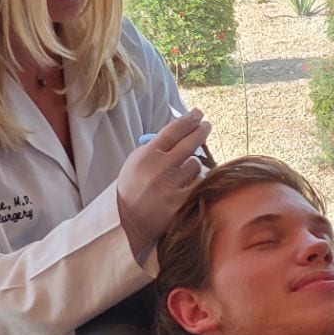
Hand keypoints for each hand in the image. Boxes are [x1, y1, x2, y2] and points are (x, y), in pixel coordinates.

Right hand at [116, 109, 210, 255]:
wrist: (127, 222)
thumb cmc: (133, 188)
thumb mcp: (135, 162)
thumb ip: (154, 146)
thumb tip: (181, 130)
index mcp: (146, 156)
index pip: (172, 131)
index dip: (188, 120)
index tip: (198, 113)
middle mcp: (160, 170)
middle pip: (189, 143)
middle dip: (201, 131)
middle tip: (206, 125)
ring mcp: (172, 187)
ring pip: (196, 165)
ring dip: (192, 166)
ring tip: (179, 174)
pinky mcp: (182, 203)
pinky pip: (199, 184)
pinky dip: (195, 183)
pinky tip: (185, 186)